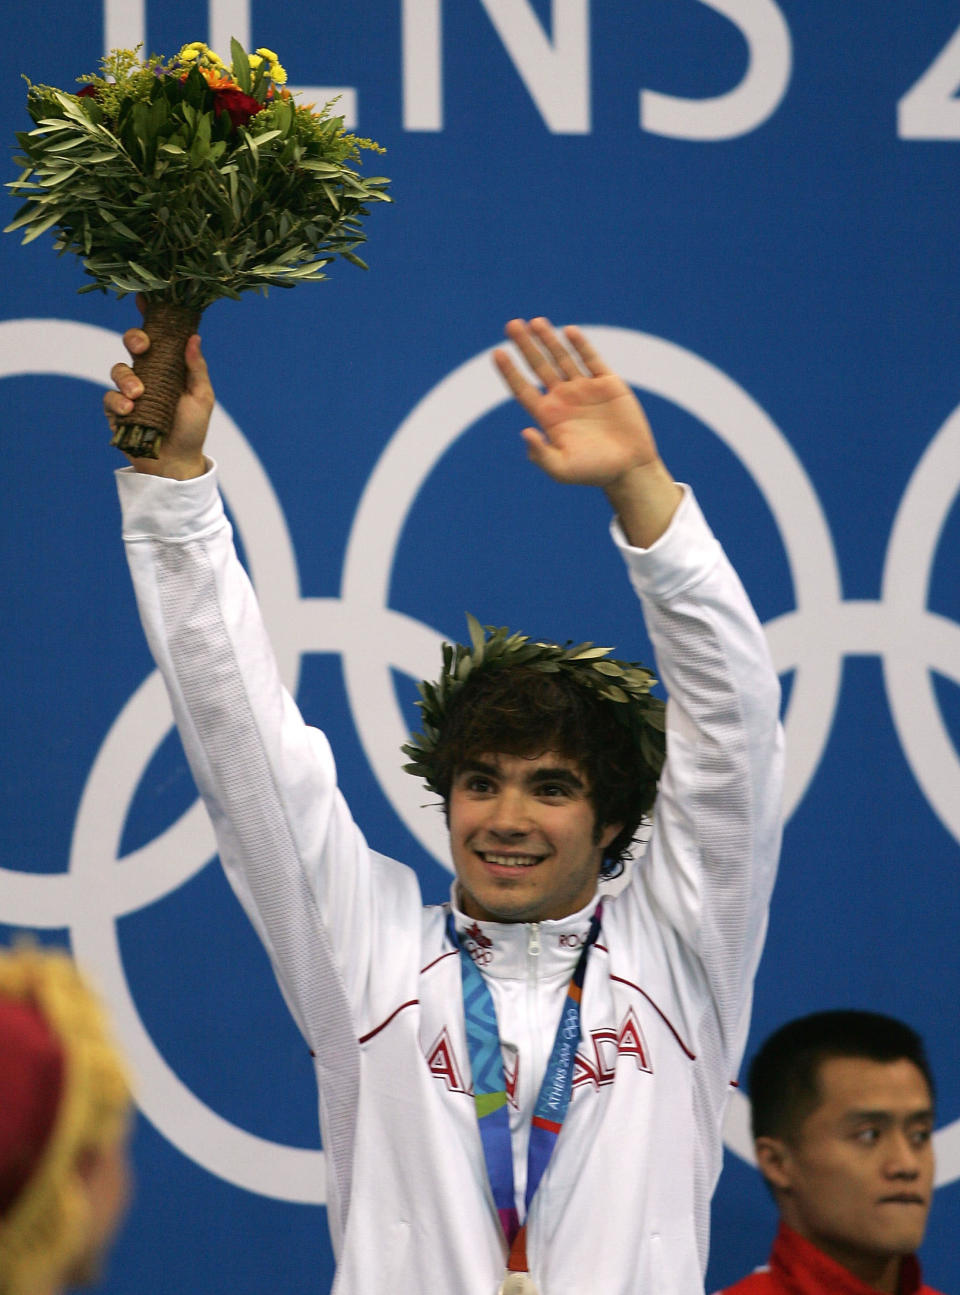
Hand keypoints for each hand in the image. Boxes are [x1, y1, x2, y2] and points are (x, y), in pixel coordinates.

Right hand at [103, 299, 213, 478]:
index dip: (149, 316)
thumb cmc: (192, 429)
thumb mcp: (201, 397)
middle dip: (133, 338)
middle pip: (132, 344)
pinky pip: (109, 398)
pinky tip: (129, 410)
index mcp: (168, 366)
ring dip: (127, 378)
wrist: (176, 463)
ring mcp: (129, 391)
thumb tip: (194, 336)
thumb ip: (196, 368)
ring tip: (139, 395)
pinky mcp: (116, 410)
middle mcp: (147, 373)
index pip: (157, 335)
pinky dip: (118, 402)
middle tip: (141, 347)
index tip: (144, 299)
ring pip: (118, 369)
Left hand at [494, 317, 681, 546]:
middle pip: (539, 365)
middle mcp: (563, 398)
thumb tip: (525, 432)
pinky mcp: (607, 384)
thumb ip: (541, 454)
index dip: (509, 371)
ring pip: (562, 357)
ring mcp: (585, 388)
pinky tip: (568, 331)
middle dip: (525, 345)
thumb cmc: (593, 472)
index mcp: (548, 416)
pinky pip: (591, 359)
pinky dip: (580, 345)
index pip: (522, 388)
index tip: (497, 353)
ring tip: (535, 321)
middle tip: (511, 325)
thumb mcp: (562, 469)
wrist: (629, 467)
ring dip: (548, 339)